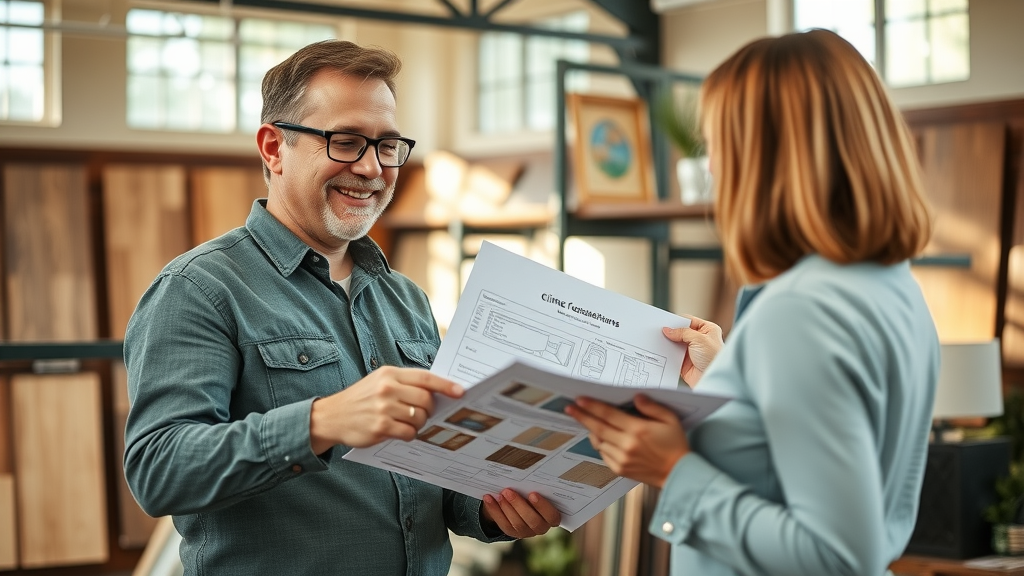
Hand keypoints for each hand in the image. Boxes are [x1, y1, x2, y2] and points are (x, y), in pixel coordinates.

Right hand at [309, 366, 462, 452]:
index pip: (425, 378)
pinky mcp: (380, 427)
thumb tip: (437, 391)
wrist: (332, 415)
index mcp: (390, 374)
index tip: (461, 392)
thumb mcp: (380, 381)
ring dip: (419, 423)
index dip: (446, 385)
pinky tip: (400, 432)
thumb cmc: (361, 398)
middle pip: (426, 399)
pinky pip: (408, 433)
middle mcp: (387, 388)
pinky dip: (409, 434)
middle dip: (430, 409)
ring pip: (419, 418)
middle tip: (424, 413)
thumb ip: (405, 383)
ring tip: (407, 422)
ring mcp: (384, 408)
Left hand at [480, 488, 560, 538]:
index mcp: (551, 517)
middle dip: (519, 505)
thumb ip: (535, 487)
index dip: (543, 506)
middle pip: (533, 521)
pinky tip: (489, 499)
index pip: (552, 516)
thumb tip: (526, 475)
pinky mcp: (512, 533)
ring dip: (506, 507)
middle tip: (508, 491)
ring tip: (499, 494)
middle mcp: (541, 527)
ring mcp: (526, 532)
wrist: (519, 504)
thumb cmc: (531, 493)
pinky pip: (503, 524)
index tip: (532, 494)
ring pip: (517, 523)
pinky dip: (495, 510)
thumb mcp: (536, 489)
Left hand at [565, 395, 688, 487]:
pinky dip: (599, 444)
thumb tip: (636, 397)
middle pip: (598, 427)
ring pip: (598, 441)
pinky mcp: (620, 470)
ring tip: (585, 419)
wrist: (678, 474)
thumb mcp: (670, 420)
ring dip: (590, 430)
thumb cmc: (675, 444)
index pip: (609, 415)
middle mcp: (627, 445)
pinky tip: (600, 437)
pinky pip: (603, 454)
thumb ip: (652, 407)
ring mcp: (621, 459)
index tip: (580, 399)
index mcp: (638, 430)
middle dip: (582, 416)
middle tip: (570, 407)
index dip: (593, 406)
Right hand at [663, 314, 723, 385]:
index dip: (677, 321)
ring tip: (657, 340)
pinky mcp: (685, 362)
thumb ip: (682, 332)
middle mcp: (699, 339)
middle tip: (658, 331)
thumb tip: (668, 330)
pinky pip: (673, 355)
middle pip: (680, 332)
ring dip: (668, 343)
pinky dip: (667, 354)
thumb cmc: (714, 358)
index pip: (689, 321)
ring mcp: (691, 351)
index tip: (664, 322)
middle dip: (670, 333)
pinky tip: (660, 351)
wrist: (713, 379)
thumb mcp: (699, 339)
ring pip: (675, 344)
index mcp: (707, 329)